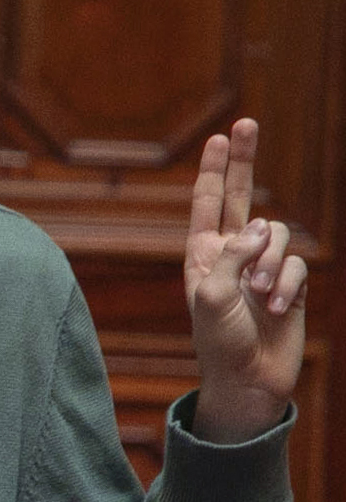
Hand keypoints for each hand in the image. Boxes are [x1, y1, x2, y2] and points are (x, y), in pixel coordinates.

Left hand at [184, 118, 306, 441]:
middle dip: (244, 160)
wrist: (248, 379)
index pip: (207, 203)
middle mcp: (232, 254)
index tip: (219, 137)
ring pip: (278, 234)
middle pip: (241, 196)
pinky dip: (289, 282)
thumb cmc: (218, 341)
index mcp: (202, 254)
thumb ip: (231, 255)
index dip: (213, 170)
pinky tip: (279, 307)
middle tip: (246, 122)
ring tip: (261, 295)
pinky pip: (298, 264)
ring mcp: (262, 267)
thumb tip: (260, 226)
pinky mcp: (291, 282)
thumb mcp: (210, 295)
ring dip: (272, 262)